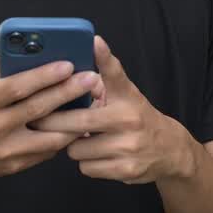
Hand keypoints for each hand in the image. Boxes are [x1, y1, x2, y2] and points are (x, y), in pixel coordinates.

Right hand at [0, 56, 103, 183]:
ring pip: (48, 136)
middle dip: (68, 92)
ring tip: (91, 103)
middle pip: (37, 109)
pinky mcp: (12, 166)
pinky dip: (62, 136)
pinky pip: (45, 151)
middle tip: (91, 79)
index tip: (68, 64)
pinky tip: (76, 122)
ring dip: (73, 119)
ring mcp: (3, 151)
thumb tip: (34, 54)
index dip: (44, 75)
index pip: (17, 87)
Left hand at [31, 36, 193, 184]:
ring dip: (74, 146)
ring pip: (77, 149)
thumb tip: (88, 50)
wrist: (169, 150)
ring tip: (83, 139)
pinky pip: (86, 168)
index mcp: (127, 98)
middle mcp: (129, 120)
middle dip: (55, 123)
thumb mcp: (126, 93)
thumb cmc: (138, 117)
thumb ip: (106, 76)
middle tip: (43, 119)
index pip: (114, 75)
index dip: (103, 57)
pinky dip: (87, 163)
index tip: (95, 41)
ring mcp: (128, 147)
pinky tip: (97, 155)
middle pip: (76, 122)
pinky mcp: (125, 171)